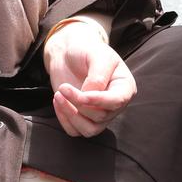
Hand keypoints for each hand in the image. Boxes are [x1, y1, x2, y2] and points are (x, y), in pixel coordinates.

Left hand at [44, 23, 135, 137]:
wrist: (68, 52)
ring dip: (71, 115)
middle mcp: (114, 104)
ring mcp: (99, 113)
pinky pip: (75, 130)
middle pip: (101, 116)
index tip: (81, 95)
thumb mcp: (96, 55)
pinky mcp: (82, 118)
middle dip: (79, 103)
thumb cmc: (86, 50)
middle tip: (63, 87)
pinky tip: (57, 101)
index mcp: (124, 87)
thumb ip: (98, 76)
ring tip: (58, 95)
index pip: (117, 101)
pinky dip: (64, 119)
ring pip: (89, 129)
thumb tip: (91, 97)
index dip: (99, 101)